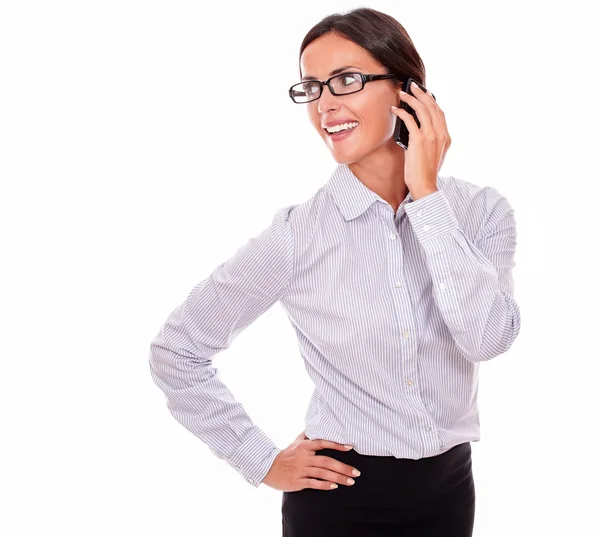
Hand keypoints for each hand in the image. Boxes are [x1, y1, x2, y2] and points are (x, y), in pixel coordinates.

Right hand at [262, 433, 359, 491]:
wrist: (269, 468)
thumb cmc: (285, 454)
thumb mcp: (295, 442)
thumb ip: (306, 434)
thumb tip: (314, 424)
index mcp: (305, 446)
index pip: (323, 443)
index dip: (337, 445)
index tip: (350, 447)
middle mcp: (304, 457)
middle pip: (327, 461)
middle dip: (343, 467)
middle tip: (356, 472)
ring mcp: (301, 470)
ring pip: (323, 473)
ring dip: (338, 478)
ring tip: (351, 482)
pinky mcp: (297, 481)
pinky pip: (313, 483)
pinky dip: (324, 485)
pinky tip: (334, 487)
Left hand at [391, 81, 451, 199]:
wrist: (425, 184)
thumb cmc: (425, 172)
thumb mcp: (434, 154)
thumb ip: (431, 140)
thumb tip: (418, 129)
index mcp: (446, 137)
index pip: (440, 113)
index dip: (431, 101)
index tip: (424, 93)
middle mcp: (441, 134)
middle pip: (432, 107)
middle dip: (421, 94)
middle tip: (412, 86)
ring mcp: (431, 136)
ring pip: (422, 110)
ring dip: (411, 99)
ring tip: (403, 93)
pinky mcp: (419, 140)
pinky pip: (410, 120)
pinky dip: (402, 112)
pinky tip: (395, 109)